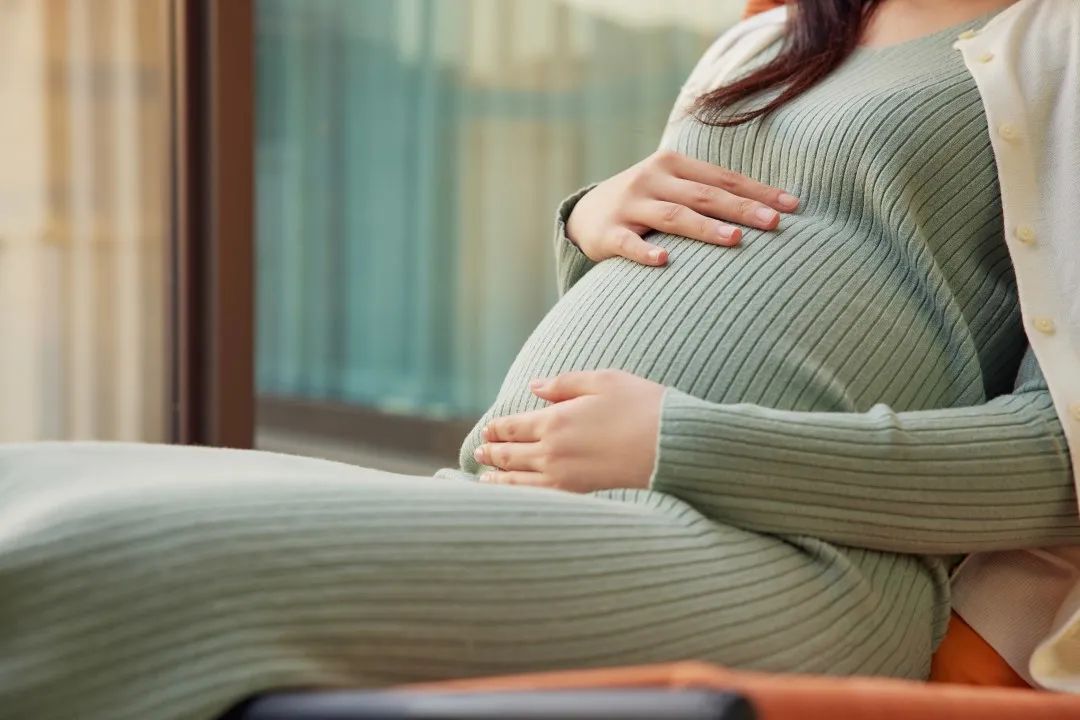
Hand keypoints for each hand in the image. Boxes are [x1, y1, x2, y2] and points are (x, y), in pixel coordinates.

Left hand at [474, 370, 664, 492]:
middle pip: (510, 455)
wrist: (675, 446)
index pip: (513, 427)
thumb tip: (535, 387)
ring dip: (498, 479)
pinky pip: (538, 498)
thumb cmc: (644, 407)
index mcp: (556, 420)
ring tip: (486, 478)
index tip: (487, 430)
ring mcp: (564, 478)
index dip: (497, 429)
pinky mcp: (580, 495)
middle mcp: (552, 452)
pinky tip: (516, 496)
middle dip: (492, 453)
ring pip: (518, 481)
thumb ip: (565, 384)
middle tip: (479, 452)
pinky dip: (519, 496)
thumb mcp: (604, 380)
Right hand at [566, 150, 798, 266]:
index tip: (793, 207)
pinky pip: (630, 243)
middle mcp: (651, 179)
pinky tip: (665, 261)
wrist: (584, 215)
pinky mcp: (608, 233)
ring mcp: (629, 205)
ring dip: (705, 228)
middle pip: (703, 195)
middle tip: (774, 223)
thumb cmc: (645, 203)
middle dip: (741, 208)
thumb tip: (772, 208)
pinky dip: (646, 252)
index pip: (723, 178)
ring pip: (673, 216)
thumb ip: (709, 192)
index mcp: (673, 164)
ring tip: (735, 239)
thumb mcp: (673, 187)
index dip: (758, 191)